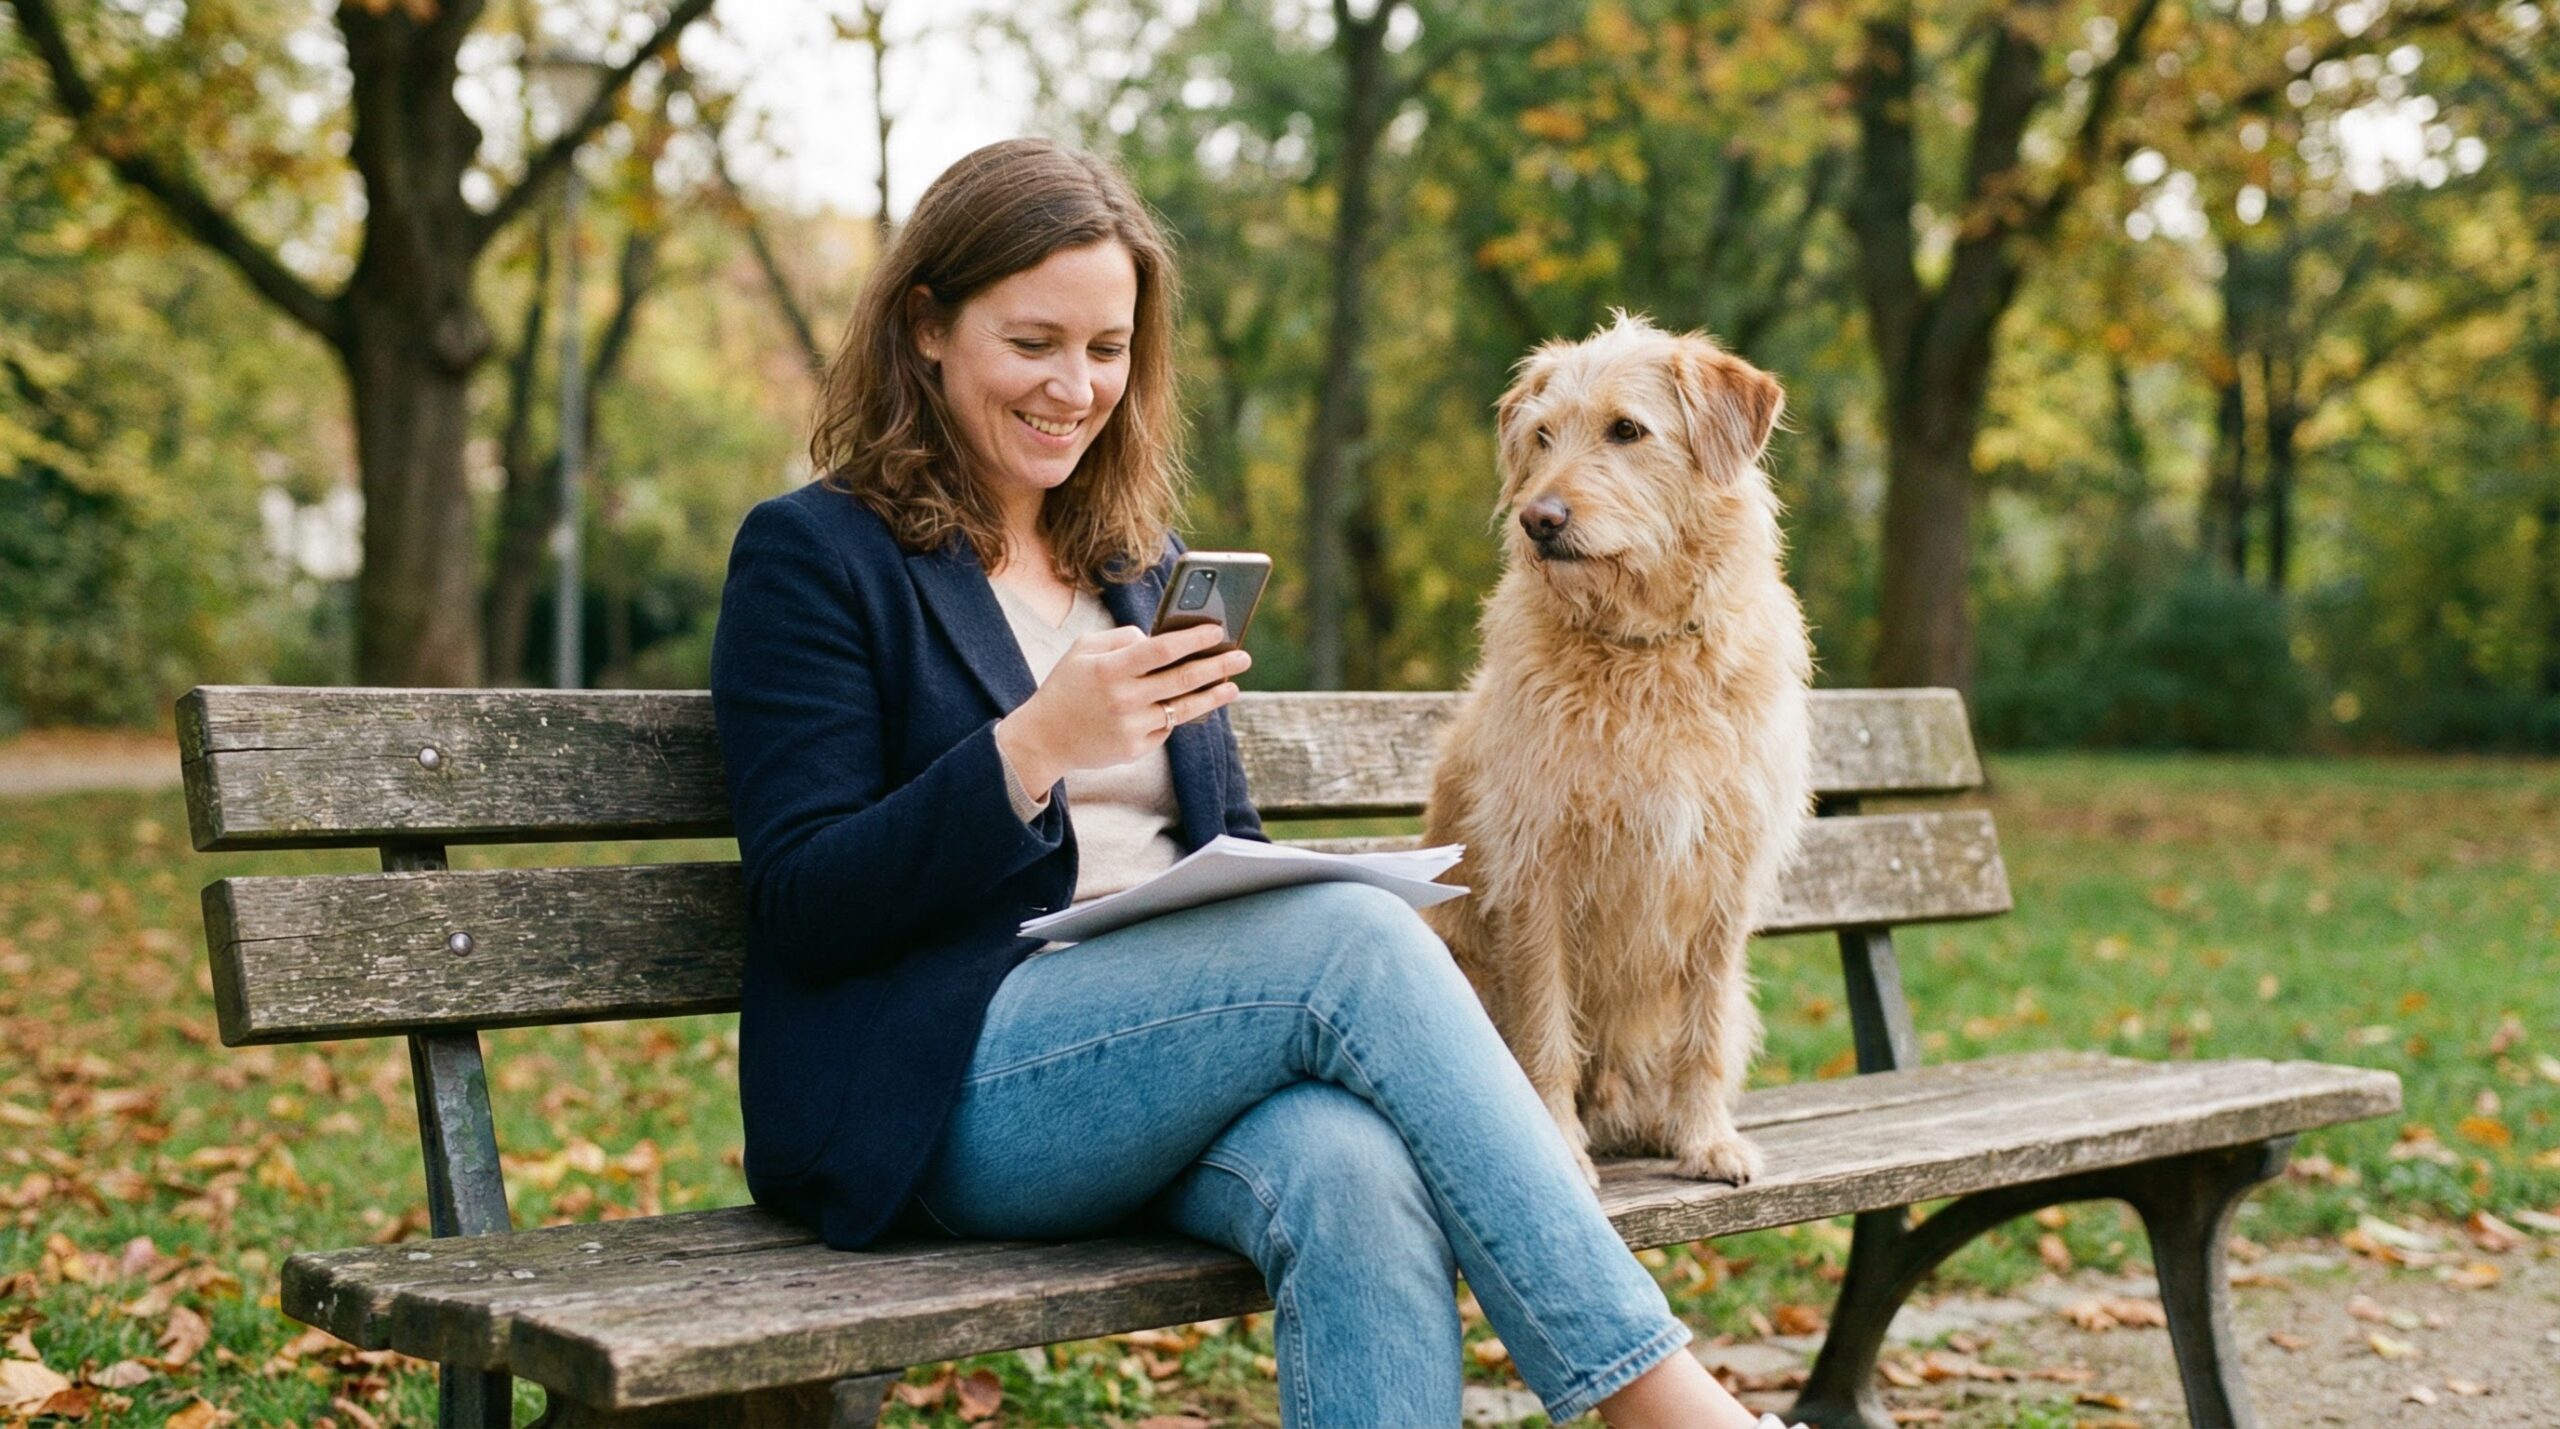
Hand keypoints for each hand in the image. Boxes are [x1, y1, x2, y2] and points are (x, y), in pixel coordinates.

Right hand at [996, 621, 1249, 797]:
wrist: (1044, 738)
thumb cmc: (1066, 686)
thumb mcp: (1083, 650)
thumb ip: (1121, 639)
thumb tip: (1158, 640)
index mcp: (1110, 669)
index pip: (1161, 650)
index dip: (1193, 639)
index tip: (1218, 630)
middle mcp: (1124, 699)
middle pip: (1183, 679)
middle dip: (1218, 666)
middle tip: (1243, 656)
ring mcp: (1131, 727)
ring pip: (1183, 708)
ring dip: (1213, 695)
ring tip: (1233, 685)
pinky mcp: (1135, 748)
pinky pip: (1166, 727)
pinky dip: (1175, 714)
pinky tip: (1187, 705)